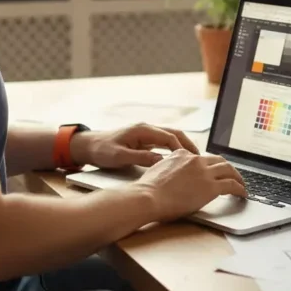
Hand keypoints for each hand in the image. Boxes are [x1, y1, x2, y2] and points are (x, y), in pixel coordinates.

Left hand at [70, 123, 198, 169]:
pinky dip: (174, 149)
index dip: (182, 149)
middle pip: (174, 134)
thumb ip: (141, 158)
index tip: (192, 161)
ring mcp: (146, 133)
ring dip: (183, 147)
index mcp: (142, 130)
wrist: (89, 146)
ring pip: (171, 137)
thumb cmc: (102, 150)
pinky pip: (164, 142)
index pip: (169, 137)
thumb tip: (161, 161)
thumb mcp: (120, 156)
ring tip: (195, 160)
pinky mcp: (143, 140)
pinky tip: (180, 160)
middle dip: (188, 145)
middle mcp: (146, 129)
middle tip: (201, 159)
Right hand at [135, 150, 246, 221]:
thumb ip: (169, 167)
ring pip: (228, 169)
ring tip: (241, 184)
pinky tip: (242, 193)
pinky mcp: (210, 187)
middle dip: (228, 167)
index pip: (201, 158)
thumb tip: (173, 175)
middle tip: (232, 175)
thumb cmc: (149, 189)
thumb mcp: (158, 169)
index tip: (213, 172)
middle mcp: (195, 159)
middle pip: (218, 160)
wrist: (148, 197)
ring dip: (237, 177)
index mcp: (182, 154)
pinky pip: (231, 185)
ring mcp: (204, 172)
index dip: (209, 165)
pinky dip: (240, 188)